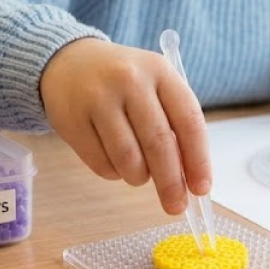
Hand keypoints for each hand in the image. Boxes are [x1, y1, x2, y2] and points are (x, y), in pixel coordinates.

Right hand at [40, 38, 210, 214]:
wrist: (68, 62)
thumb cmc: (123, 82)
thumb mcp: (153, 86)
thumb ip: (174, 123)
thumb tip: (189, 178)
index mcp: (159, 70)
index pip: (188, 120)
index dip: (198, 159)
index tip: (201, 189)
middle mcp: (129, 80)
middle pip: (158, 143)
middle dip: (170, 182)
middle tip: (175, 206)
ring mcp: (98, 99)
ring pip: (128, 159)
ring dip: (138, 177)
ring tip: (138, 173)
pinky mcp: (72, 120)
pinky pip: (101, 164)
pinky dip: (113, 173)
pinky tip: (113, 160)